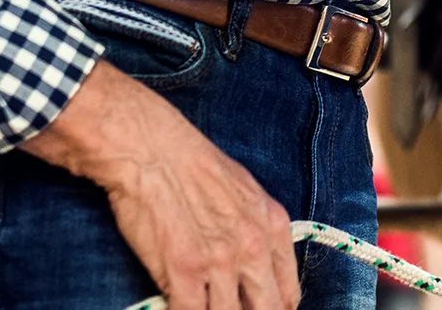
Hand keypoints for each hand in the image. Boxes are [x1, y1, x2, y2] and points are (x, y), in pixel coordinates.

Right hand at [24, 60, 297, 309]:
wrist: (153, 148)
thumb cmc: (193, 166)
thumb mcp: (244, 193)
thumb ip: (256, 231)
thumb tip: (255, 267)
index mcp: (273, 226)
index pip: (289, 294)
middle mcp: (254, 247)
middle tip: (232, 309)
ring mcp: (221, 263)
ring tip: (204, 305)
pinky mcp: (185, 273)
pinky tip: (177, 305)